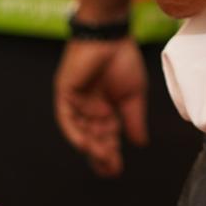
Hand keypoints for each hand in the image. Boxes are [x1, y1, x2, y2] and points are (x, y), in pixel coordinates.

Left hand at [54, 36, 148, 177]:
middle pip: (93, 138)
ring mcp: (77, 102)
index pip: (106, 138)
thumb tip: (140, 144)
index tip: (116, 170)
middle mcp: (90, 109)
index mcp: (107, 109)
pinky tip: (84, 144)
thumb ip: (134, 120)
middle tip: (111, 169)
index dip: (110, 154)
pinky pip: (67, 118)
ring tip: (103, 157)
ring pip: (81, 132)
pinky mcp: (65, 93)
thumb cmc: (124, 60)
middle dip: (101, 155)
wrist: (110, 35)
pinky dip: (74, 132)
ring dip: (91, 146)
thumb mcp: (134, 95)